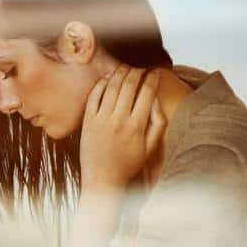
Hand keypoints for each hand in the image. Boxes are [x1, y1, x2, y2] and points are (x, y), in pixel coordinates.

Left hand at [80, 63, 166, 192]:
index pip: (147, 93)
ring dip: (120, 73)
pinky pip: (94, 96)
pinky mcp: (88, 121)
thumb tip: (157, 100)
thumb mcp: (151, 147)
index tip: (155, 72)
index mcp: (137, 126)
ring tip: (126, 69)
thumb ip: (158, 123)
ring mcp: (101, 120)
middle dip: (137, 72)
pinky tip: (107, 78)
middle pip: (129, 85)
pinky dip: (101, 84)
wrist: (103, 178)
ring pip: (111, 87)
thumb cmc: (129, 163)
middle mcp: (119, 120)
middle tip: (141, 69)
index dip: (152, 78)